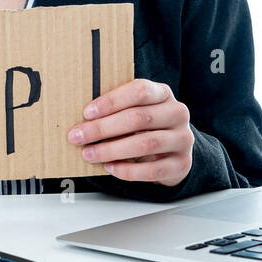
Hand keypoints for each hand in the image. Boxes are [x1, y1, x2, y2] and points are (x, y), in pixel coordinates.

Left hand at [67, 79, 193, 186]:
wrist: (173, 152)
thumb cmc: (147, 128)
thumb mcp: (137, 111)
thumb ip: (118, 110)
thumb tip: (84, 118)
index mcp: (163, 94)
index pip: (139, 91)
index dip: (112, 101)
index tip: (87, 112)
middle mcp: (177, 113)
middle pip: (139, 118)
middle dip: (103, 128)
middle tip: (79, 136)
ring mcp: (182, 139)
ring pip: (145, 144)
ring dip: (111, 150)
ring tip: (90, 154)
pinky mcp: (181, 163)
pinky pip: (152, 169)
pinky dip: (128, 170)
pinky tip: (110, 167)